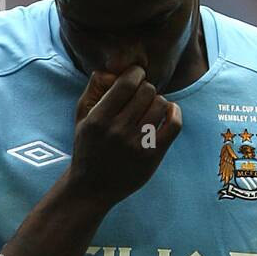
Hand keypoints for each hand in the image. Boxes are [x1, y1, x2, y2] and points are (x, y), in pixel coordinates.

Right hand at [68, 65, 182, 208]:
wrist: (92, 187)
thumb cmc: (88, 147)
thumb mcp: (82, 117)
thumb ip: (94, 89)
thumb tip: (112, 68)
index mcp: (99, 119)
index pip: (127, 82)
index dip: (135, 73)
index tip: (135, 77)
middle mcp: (117, 131)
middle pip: (147, 91)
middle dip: (146, 89)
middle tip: (140, 98)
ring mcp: (137, 145)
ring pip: (161, 104)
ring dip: (158, 102)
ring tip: (149, 110)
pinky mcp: (152, 156)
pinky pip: (174, 124)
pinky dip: (175, 113)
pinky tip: (169, 112)